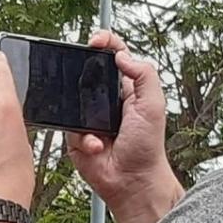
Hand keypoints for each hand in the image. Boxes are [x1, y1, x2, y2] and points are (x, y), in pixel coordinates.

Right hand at [67, 30, 177, 208]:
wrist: (132, 181)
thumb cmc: (147, 148)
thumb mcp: (153, 105)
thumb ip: (144, 75)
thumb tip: (122, 56)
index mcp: (126, 90)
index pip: (115, 57)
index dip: (105, 44)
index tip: (96, 42)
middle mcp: (106, 102)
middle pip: (86, 74)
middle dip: (81, 74)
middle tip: (81, 74)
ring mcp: (89, 119)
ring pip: (72, 102)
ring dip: (83, 115)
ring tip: (100, 130)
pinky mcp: (76, 137)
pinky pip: (68, 128)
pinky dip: (83, 138)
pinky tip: (96, 146)